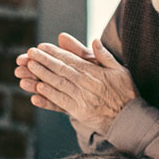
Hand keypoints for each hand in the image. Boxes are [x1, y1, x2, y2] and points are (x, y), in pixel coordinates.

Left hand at [18, 36, 137, 133]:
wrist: (130, 118)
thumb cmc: (125, 92)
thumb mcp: (120, 70)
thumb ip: (105, 56)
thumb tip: (95, 40)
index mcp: (94, 72)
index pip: (70, 59)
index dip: (54, 52)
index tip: (41, 46)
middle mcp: (86, 83)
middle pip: (61, 69)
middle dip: (44, 60)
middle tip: (29, 53)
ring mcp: (82, 97)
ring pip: (58, 83)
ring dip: (42, 74)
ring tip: (28, 67)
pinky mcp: (79, 111)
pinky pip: (61, 101)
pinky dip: (49, 94)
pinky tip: (37, 88)